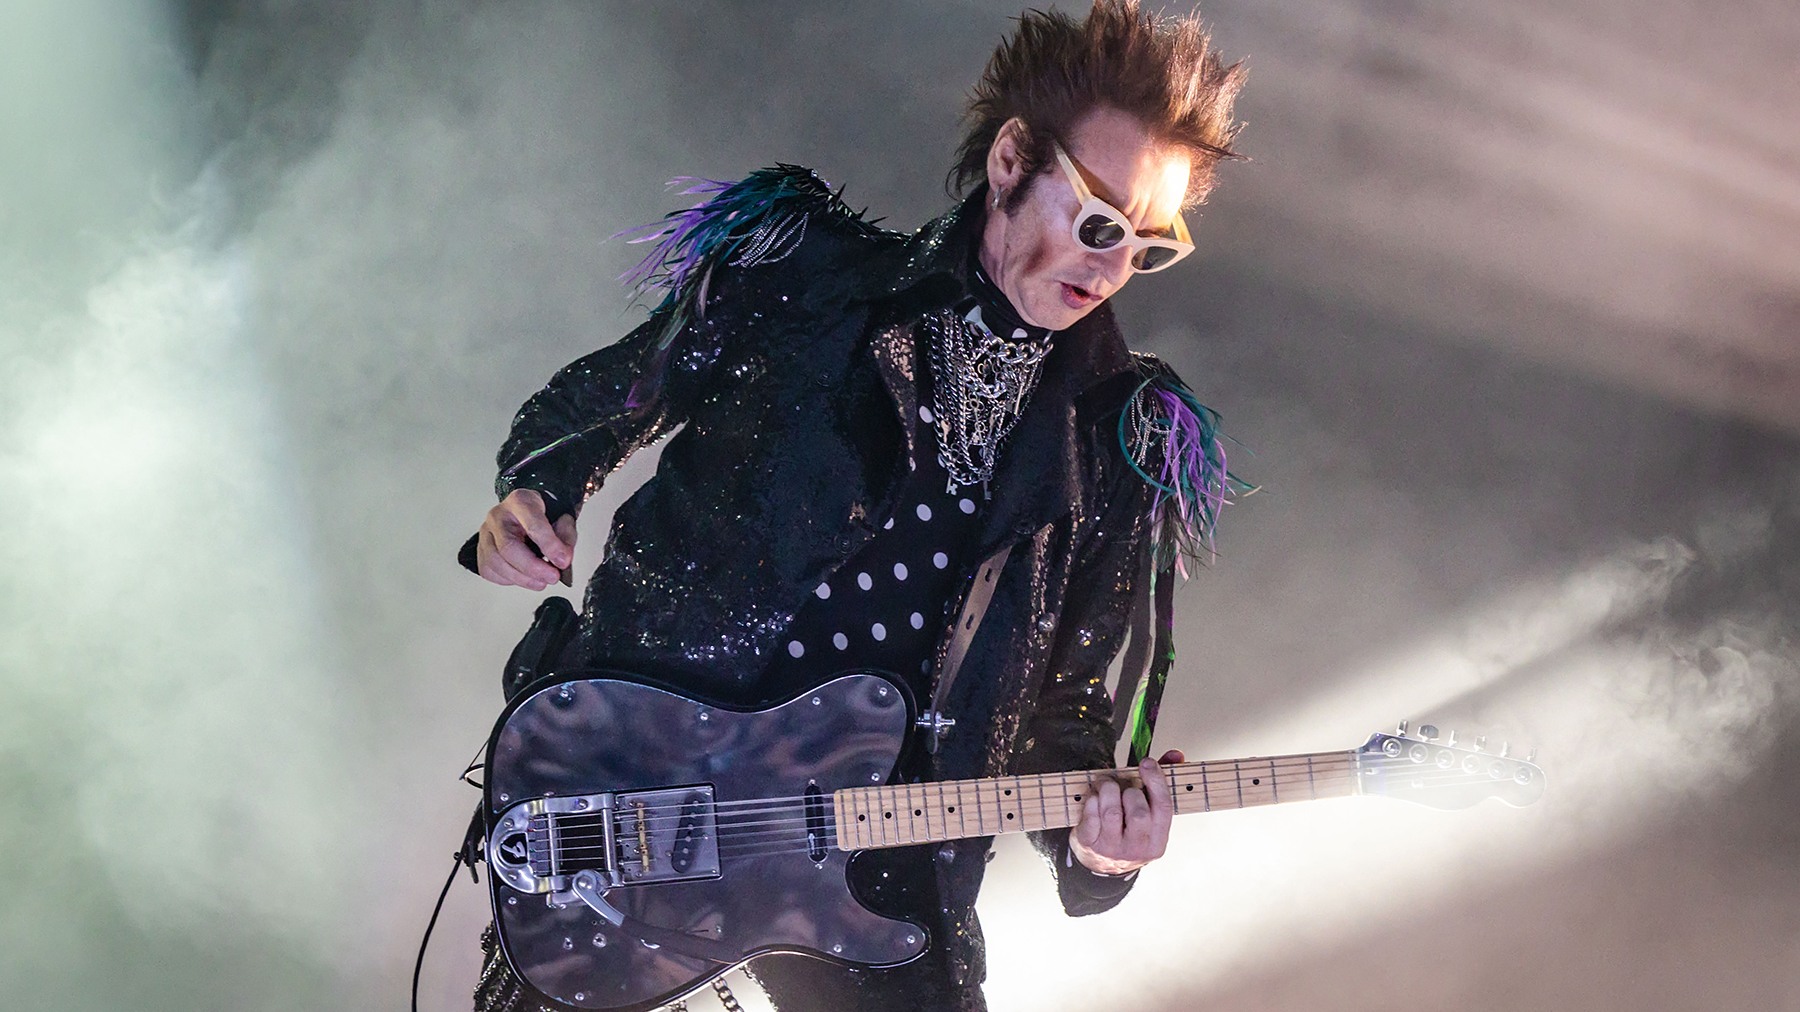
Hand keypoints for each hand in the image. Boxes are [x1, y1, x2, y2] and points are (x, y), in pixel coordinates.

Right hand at [476, 489, 576, 590]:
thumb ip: (565, 537)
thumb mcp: (561, 519)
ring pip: (496, 562)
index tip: (563, 561)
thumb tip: (562, 560)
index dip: (549, 545)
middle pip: (508, 547)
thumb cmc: (541, 516)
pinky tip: (523, 577)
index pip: (533, 524)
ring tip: (540, 582)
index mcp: (521, 502)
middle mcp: (498, 516)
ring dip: (522, 578)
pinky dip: (509, 580)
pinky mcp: (480, 550)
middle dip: (533, 568)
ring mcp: (485, 533)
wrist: (523, 515)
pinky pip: (489, 571)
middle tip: (552, 576)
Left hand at [1069, 749, 1184, 876]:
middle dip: (1130, 791)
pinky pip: (1091, 815)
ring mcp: (1112, 849)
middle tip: (1123, 787)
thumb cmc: (1128, 833)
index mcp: (1157, 842)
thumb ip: (1160, 783)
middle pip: (1139, 812)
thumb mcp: (1148, 816)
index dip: (1156, 781)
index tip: (1147, 763)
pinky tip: (1095, 799)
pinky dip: (1092, 799)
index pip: (1163, 808)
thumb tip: (1175, 755)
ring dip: (1108, 790)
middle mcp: (1137, 849)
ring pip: (1112, 811)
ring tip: (1107, 787)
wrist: (1101, 866)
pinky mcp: (1089, 844)